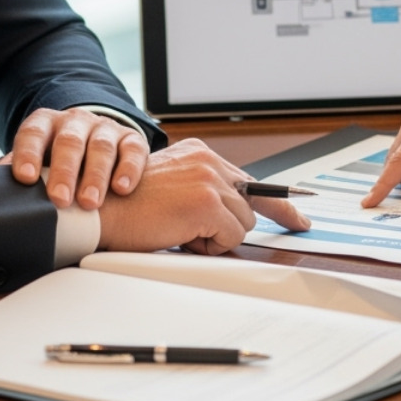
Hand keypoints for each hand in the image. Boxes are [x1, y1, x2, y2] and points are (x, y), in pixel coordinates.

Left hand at [0, 107, 149, 209]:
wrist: (96, 145)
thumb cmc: (56, 161)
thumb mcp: (36, 161)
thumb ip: (14, 172)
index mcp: (46, 124)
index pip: (33, 133)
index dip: (28, 154)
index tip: (25, 178)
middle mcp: (75, 122)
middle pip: (69, 141)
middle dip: (64, 171)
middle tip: (60, 199)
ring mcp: (105, 128)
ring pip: (101, 146)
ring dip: (95, 175)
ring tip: (89, 203)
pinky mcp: (132, 139)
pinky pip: (134, 150)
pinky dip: (129, 169)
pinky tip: (122, 188)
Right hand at [97, 139, 309, 253]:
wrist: (100, 211)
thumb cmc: (129, 206)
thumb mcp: (174, 189)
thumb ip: (207, 194)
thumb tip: (240, 218)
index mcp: (200, 154)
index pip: (251, 182)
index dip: (280, 204)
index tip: (300, 218)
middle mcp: (208, 160)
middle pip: (250, 207)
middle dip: (227, 228)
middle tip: (188, 230)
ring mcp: (210, 179)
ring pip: (242, 224)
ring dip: (215, 237)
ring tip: (179, 229)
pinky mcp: (207, 202)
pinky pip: (230, 237)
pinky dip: (208, 246)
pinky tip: (180, 234)